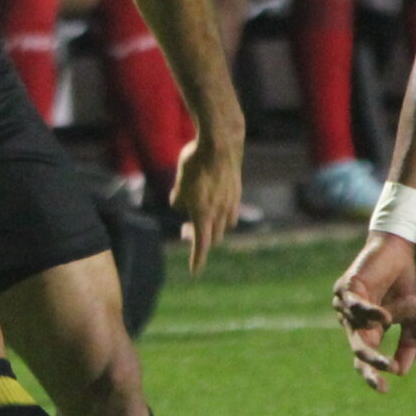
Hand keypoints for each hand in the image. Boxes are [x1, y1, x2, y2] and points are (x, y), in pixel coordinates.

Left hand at [169, 126, 243, 277]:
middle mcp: (220, 212)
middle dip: (200, 239)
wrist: (221, 143)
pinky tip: (216, 207)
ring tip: (200, 218)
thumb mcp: (179, 182)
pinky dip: (223, 216)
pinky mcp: (237, 192)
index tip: (195, 272)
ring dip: (212, 227)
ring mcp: (231, 202)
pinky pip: (231, 212)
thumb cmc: (195, 162)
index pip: (201, 243)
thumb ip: (178, 199)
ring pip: (223, 225)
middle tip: (185, 231)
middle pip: (212, 237)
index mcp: (203, 213)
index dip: (197, 259)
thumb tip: (179, 205)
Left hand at [331, 233, 415, 392]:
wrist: (402, 252)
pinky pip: (354, 306)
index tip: (383, 390)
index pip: (365, 358)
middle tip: (386, 369)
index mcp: (370, 330)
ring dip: (373, 326)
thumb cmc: (407, 284)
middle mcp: (354, 321)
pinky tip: (383, 315)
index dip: (372, 375)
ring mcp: (347, 306)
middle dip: (371, 361)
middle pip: (359, 349)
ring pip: (356, 328)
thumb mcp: (415, 318)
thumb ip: (410, 344)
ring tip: (389, 319)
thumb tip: (401, 372)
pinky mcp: (346, 288)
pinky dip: (368, 312)